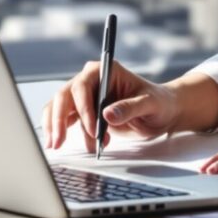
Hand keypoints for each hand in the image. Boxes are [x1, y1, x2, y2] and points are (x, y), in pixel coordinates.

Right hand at [42, 61, 210, 153]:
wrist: (161, 112)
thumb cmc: (158, 102)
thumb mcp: (150, 103)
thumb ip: (129, 108)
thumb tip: (107, 115)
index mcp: (105, 70)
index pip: (83, 85)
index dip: (83, 108)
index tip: (92, 130)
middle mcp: (91, 80)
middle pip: (64, 96)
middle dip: (59, 120)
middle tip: (59, 142)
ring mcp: (84, 96)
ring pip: (59, 108)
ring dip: (56, 127)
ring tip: (59, 146)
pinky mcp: (83, 111)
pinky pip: (64, 118)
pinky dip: (60, 131)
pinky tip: (60, 143)